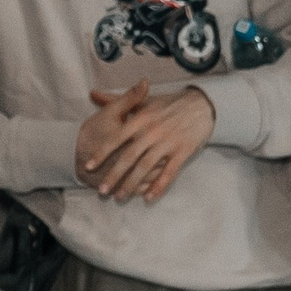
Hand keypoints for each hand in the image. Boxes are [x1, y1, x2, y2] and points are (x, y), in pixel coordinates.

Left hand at [80, 83, 215, 202]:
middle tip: (102, 190)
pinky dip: (158, 186)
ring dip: (132, 184)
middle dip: (114, 175)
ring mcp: (168, 142)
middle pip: (129, 157)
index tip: (89, 166)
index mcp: (140, 119)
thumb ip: (116, 100)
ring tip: (120, 197)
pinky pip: (169, 172)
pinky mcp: (183, 151)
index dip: (102, 153)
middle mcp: (152, 131)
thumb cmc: (168, 103)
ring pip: (146, 167)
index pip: (116, 138)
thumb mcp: (143, 101)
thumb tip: (92, 93)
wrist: (201, 104)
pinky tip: (148, 197)